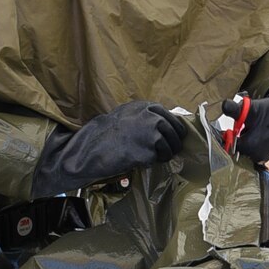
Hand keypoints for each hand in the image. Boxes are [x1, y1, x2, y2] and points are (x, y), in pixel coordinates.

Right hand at [32, 102, 184, 193]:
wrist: (92, 148)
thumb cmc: (106, 134)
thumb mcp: (127, 115)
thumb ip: (146, 117)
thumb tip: (167, 125)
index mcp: (146, 106)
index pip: (173, 118)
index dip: (174, 131)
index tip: (172, 139)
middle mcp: (152, 116)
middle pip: (177, 132)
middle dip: (173, 144)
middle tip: (165, 152)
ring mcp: (152, 131)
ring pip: (172, 146)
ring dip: (165, 155)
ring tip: (149, 157)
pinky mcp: (150, 148)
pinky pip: (161, 158)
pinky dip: (154, 162)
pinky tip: (139, 160)